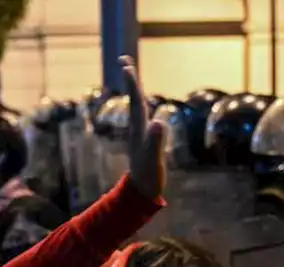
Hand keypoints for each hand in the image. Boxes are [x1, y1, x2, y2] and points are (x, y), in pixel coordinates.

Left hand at [121, 56, 164, 199]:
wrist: (142, 190)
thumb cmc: (148, 175)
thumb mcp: (154, 158)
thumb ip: (156, 141)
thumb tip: (159, 122)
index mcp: (139, 128)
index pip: (135, 100)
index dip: (132, 83)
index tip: (126, 65)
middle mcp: (138, 127)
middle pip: (134, 98)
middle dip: (130, 79)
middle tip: (124, 60)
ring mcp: (140, 133)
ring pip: (137, 105)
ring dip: (134, 89)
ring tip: (132, 74)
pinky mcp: (144, 139)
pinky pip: (143, 116)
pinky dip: (142, 104)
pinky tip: (143, 103)